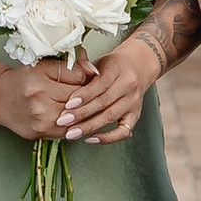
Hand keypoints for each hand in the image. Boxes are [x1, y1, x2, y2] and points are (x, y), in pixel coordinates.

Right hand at [0, 53, 92, 141]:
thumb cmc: (22, 79)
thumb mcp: (42, 65)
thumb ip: (69, 66)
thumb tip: (94, 72)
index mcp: (38, 81)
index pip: (77, 78)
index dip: (86, 76)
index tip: (87, 76)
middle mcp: (38, 103)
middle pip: (78, 98)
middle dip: (87, 93)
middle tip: (90, 89)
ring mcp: (40, 122)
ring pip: (76, 116)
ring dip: (82, 110)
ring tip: (82, 102)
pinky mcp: (41, 134)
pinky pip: (68, 129)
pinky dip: (74, 122)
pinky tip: (73, 115)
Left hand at [56, 31, 155, 146]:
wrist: (137, 68)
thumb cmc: (112, 66)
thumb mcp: (98, 62)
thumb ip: (84, 69)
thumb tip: (67, 76)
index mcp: (118, 68)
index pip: (101, 83)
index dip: (84, 95)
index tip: (68, 104)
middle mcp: (128, 85)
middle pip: (104, 102)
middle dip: (81, 113)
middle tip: (63, 121)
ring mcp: (133, 102)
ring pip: (110, 117)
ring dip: (89, 127)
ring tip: (71, 133)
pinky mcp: (135, 116)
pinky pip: (122, 131)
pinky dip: (107, 138)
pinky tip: (90, 139)